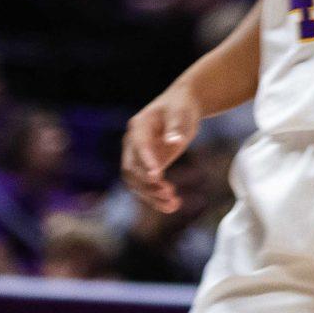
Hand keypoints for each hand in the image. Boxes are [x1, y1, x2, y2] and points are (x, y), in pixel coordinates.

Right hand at [120, 85, 202, 213]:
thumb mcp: (182, 112)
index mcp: (138, 126)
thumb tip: (175, 141)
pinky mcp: (144, 168)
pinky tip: (172, 206)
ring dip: (151, 196)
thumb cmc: (181, 107)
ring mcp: (136, 157)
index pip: (139, 147)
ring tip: (173, 205)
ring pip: (136, 182)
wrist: (180, 106)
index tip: (158, 176)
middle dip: (148, 183)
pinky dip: (155, 198)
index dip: (146, 162)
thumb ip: (177, 127)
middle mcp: (131, 144)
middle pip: (132, 169)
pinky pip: (145, 186)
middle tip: (169, 193)